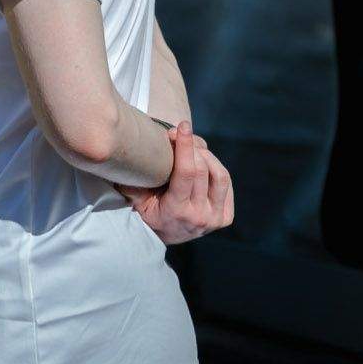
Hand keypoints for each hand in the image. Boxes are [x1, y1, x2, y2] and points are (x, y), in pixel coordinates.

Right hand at [117, 121, 234, 243]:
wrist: (165, 237)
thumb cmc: (147, 212)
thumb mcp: (135, 198)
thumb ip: (136, 178)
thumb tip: (135, 149)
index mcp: (177, 211)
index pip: (187, 173)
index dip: (185, 146)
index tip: (182, 126)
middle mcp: (200, 216)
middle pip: (203, 170)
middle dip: (193, 147)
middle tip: (181, 135)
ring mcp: (215, 218)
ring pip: (220, 176)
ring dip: (207, 156)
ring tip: (194, 148)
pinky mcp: (225, 217)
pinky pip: (226, 184)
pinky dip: (216, 168)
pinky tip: (204, 162)